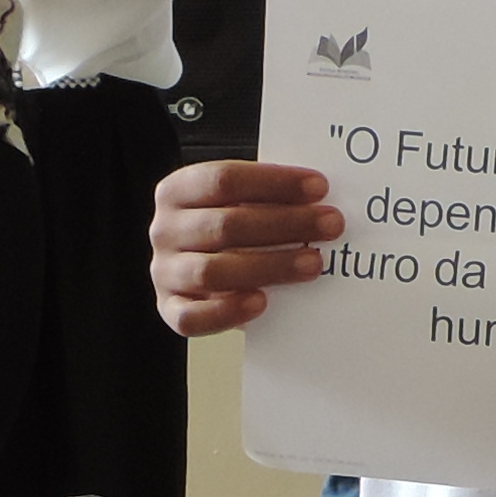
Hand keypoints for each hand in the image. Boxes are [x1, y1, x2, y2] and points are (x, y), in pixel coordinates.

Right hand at [149, 159, 336, 334]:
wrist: (196, 269)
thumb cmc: (227, 230)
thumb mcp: (240, 203)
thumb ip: (267, 199)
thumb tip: (320, 201)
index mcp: (177, 190)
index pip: (224, 179)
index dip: (274, 183)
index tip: (319, 187)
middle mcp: (165, 230)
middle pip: (226, 225)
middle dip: (286, 223)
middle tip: (331, 225)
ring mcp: (165, 271)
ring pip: (213, 271)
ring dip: (270, 266)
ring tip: (313, 264)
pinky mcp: (170, 309)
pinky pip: (192, 318)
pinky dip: (227, 312)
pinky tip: (263, 302)